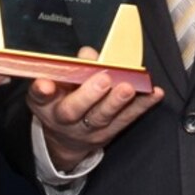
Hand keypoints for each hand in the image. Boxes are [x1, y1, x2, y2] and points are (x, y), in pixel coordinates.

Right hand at [28, 48, 163, 171]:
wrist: (66, 138)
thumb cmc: (60, 100)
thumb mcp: (55, 83)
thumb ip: (70, 67)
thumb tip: (89, 55)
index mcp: (45, 102)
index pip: (39, 95)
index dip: (42, 90)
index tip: (46, 84)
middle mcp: (64, 118)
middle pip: (73, 109)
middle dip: (89, 94)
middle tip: (103, 79)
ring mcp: (88, 129)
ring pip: (102, 117)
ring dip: (117, 101)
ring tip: (128, 87)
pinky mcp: (109, 133)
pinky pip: (127, 119)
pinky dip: (142, 105)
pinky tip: (155, 93)